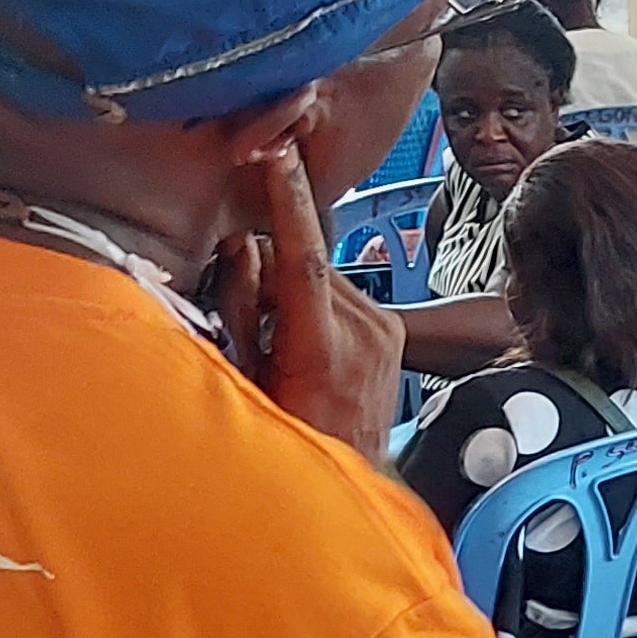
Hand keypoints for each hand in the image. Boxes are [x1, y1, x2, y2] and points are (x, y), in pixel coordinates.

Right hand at [208, 143, 404, 455]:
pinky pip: (341, 297)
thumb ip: (244, 309)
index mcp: (324, 343)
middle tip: (251, 323)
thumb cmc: (287, 439)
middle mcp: (364, 330)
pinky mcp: (393, 333)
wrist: (349, 484)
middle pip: (305, 262)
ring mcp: (385, 331)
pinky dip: (314, 306)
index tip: (276, 153)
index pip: (304, 255)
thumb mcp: (247, 378)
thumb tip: (243, 247)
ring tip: (282, 347)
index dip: (287, 199)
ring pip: (322, 278)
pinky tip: (304, 347)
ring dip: (293, 293)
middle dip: (270, 274)